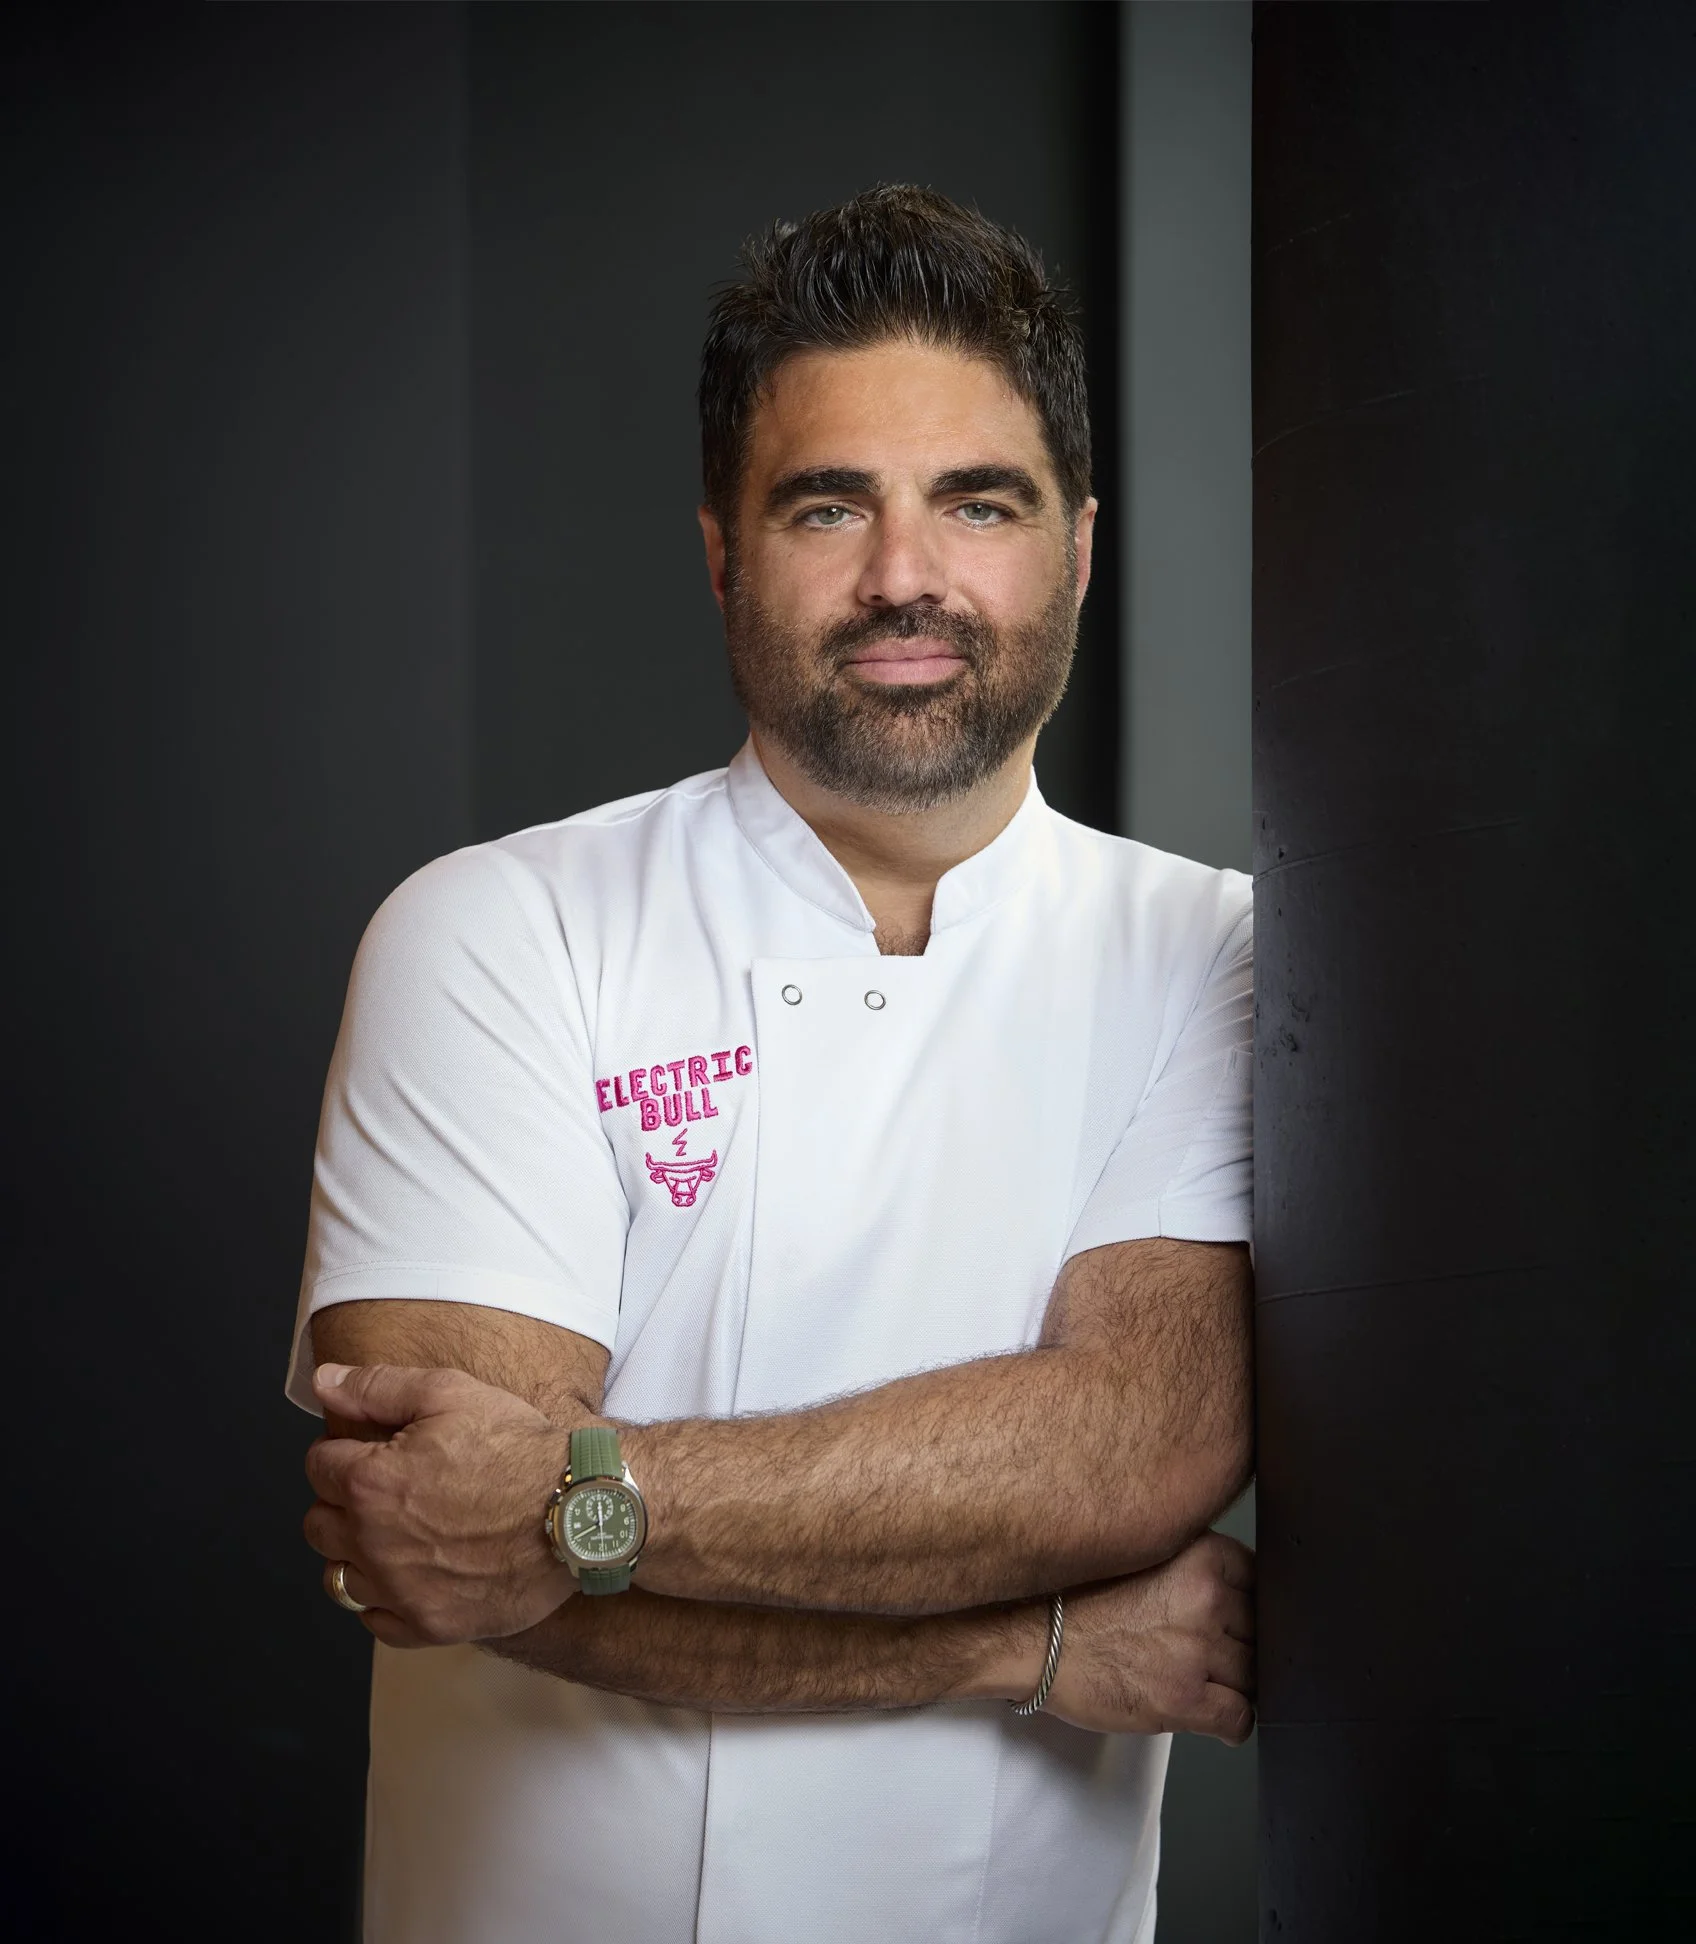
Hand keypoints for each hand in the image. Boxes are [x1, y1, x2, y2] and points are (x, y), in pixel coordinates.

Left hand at [302, 1363, 576, 1648]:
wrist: (578, 1507)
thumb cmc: (519, 1447)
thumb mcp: (451, 1392)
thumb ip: (377, 1387)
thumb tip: (324, 1382)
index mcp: (371, 1482)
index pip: (319, 1466)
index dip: (343, 1450)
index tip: (373, 1450)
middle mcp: (374, 1543)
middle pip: (319, 1524)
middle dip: (343, 1500)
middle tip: (387, 1487)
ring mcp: (400, 1590)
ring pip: (340, 1575)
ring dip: (358, 1551)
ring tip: (399, 1531)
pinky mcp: (430, 1624)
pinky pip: (375, 1621)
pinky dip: (384, 1599)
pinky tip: (411, 1573)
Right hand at [1041, 1532, 1255, 1742]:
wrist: (1034, 1639)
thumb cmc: (1077, 1599)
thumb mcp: (1145, 1554)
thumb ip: (1192, 1565)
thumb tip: (1235, 1591)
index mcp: (1199, 1554)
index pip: (1259, 1580)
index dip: (1245, 1603)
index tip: (1232, 1617)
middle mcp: (1205, 1597)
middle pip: (1260, 1630)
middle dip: (1240, 1645)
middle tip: (1210, 1653)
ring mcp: (1197, 1649)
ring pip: (1255, 1675)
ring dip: (1234, 1684)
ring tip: (1206, 1684)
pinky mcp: (1186, 1698)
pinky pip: (1241, 1718)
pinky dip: (1232, 1723)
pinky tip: (1214, 1716)